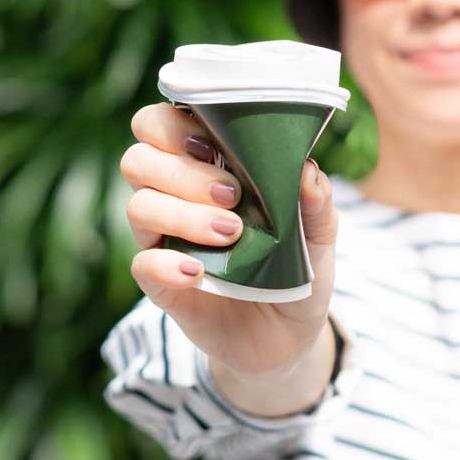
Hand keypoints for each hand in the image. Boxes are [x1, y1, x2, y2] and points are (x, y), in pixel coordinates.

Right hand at [119, 103, 337, 378]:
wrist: (290, 335)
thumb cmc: (298, 268)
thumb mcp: (320, 235)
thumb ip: (318, 201)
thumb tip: (307, 169)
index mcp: (208, 168)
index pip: (162, 125)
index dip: (174, 124)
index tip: (213, 142)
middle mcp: (176, 198)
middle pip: (139, 158)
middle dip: (183, 170)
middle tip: (233, 194)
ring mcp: (165, 240)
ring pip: (139, 206)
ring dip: (183, 213)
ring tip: (231, 233)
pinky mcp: (163, 284)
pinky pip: (142, 263)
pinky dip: (167, 263)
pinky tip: (199, 271)